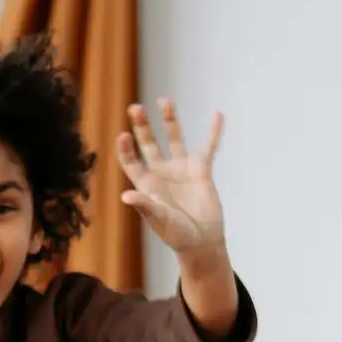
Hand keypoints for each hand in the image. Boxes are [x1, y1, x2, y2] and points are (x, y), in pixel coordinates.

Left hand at [117, 99, 226, 256]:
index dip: (125, 149)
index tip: (123, 135)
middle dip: (141, 126)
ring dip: (169, 120)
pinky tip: (217, 115)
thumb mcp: (159, 221)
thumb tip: (125, 196)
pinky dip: (214, 132)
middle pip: (148, 144)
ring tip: (164, 100)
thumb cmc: (176, 235)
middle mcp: (161, 172)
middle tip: (135, 108)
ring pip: (174, 138)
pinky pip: (209, 147)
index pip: (131, 161)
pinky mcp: (201, 170)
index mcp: (146, 184)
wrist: (201, 241)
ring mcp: (181, 169)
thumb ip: (145, 206)